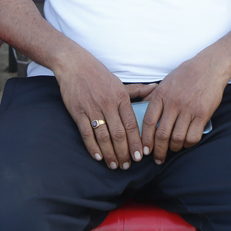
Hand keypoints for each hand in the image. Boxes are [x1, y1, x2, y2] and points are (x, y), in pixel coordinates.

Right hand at [54, 48, 145, 169]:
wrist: (74, 64)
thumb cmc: (98, 74)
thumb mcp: (119, 82)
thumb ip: (138, 90)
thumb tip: (156, 88)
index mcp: (120, 97)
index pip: (132, 124)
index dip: (136, 143)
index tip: (141, 156)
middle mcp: (108, 103)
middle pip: (119, 134)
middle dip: (124, 152)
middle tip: (128, 165)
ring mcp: (92, 108)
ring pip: (103, 136)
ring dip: (110, 154)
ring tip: (114, 165)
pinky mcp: (78, 112)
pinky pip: (86, 133)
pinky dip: (92, 147)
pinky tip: (98, 157)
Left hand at [137, 55, 228, 164]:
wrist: (210, 66)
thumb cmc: (187, 74)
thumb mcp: (166, 81)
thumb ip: (154, 96)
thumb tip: (141, 109)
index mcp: (161, 94)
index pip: (148, 122)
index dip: (145, 139)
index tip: (145, 150)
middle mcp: (173, 102)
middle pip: (161, 134)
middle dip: (158, 151)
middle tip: (158, 159)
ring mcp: (188, 109)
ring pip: (177, 138)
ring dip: (174, 148)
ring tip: (173, 149)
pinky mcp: (203, 113)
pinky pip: (193, 136)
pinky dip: (188, 144)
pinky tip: (186, 143)